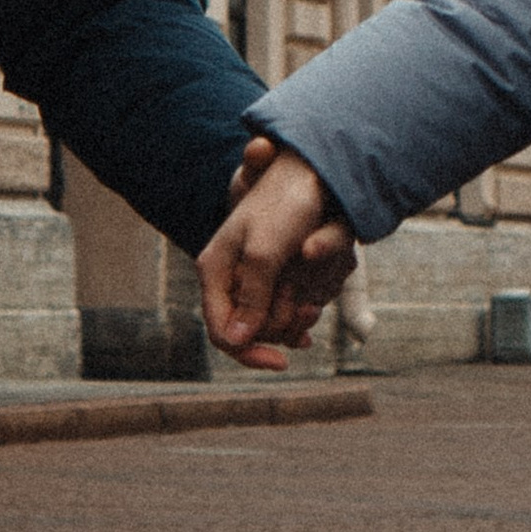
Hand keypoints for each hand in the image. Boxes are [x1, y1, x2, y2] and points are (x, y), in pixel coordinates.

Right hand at [202, 140, 355, 368]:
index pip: (222, 332)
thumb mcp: (265, 252)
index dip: (249, 352)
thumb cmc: (286, 205)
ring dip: (296, 316)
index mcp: (215, 269)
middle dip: (280, 328)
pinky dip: (303, 306)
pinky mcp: (272, 271)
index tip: (281, 361)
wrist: (310, 170)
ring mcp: (252, 274)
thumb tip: (236, 342)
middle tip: (306, 312)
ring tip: (314, 303)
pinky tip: (315, 303)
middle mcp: (230, 276)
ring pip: (271, 320)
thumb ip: (251, 295)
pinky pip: (284, 305)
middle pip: (249, 331)